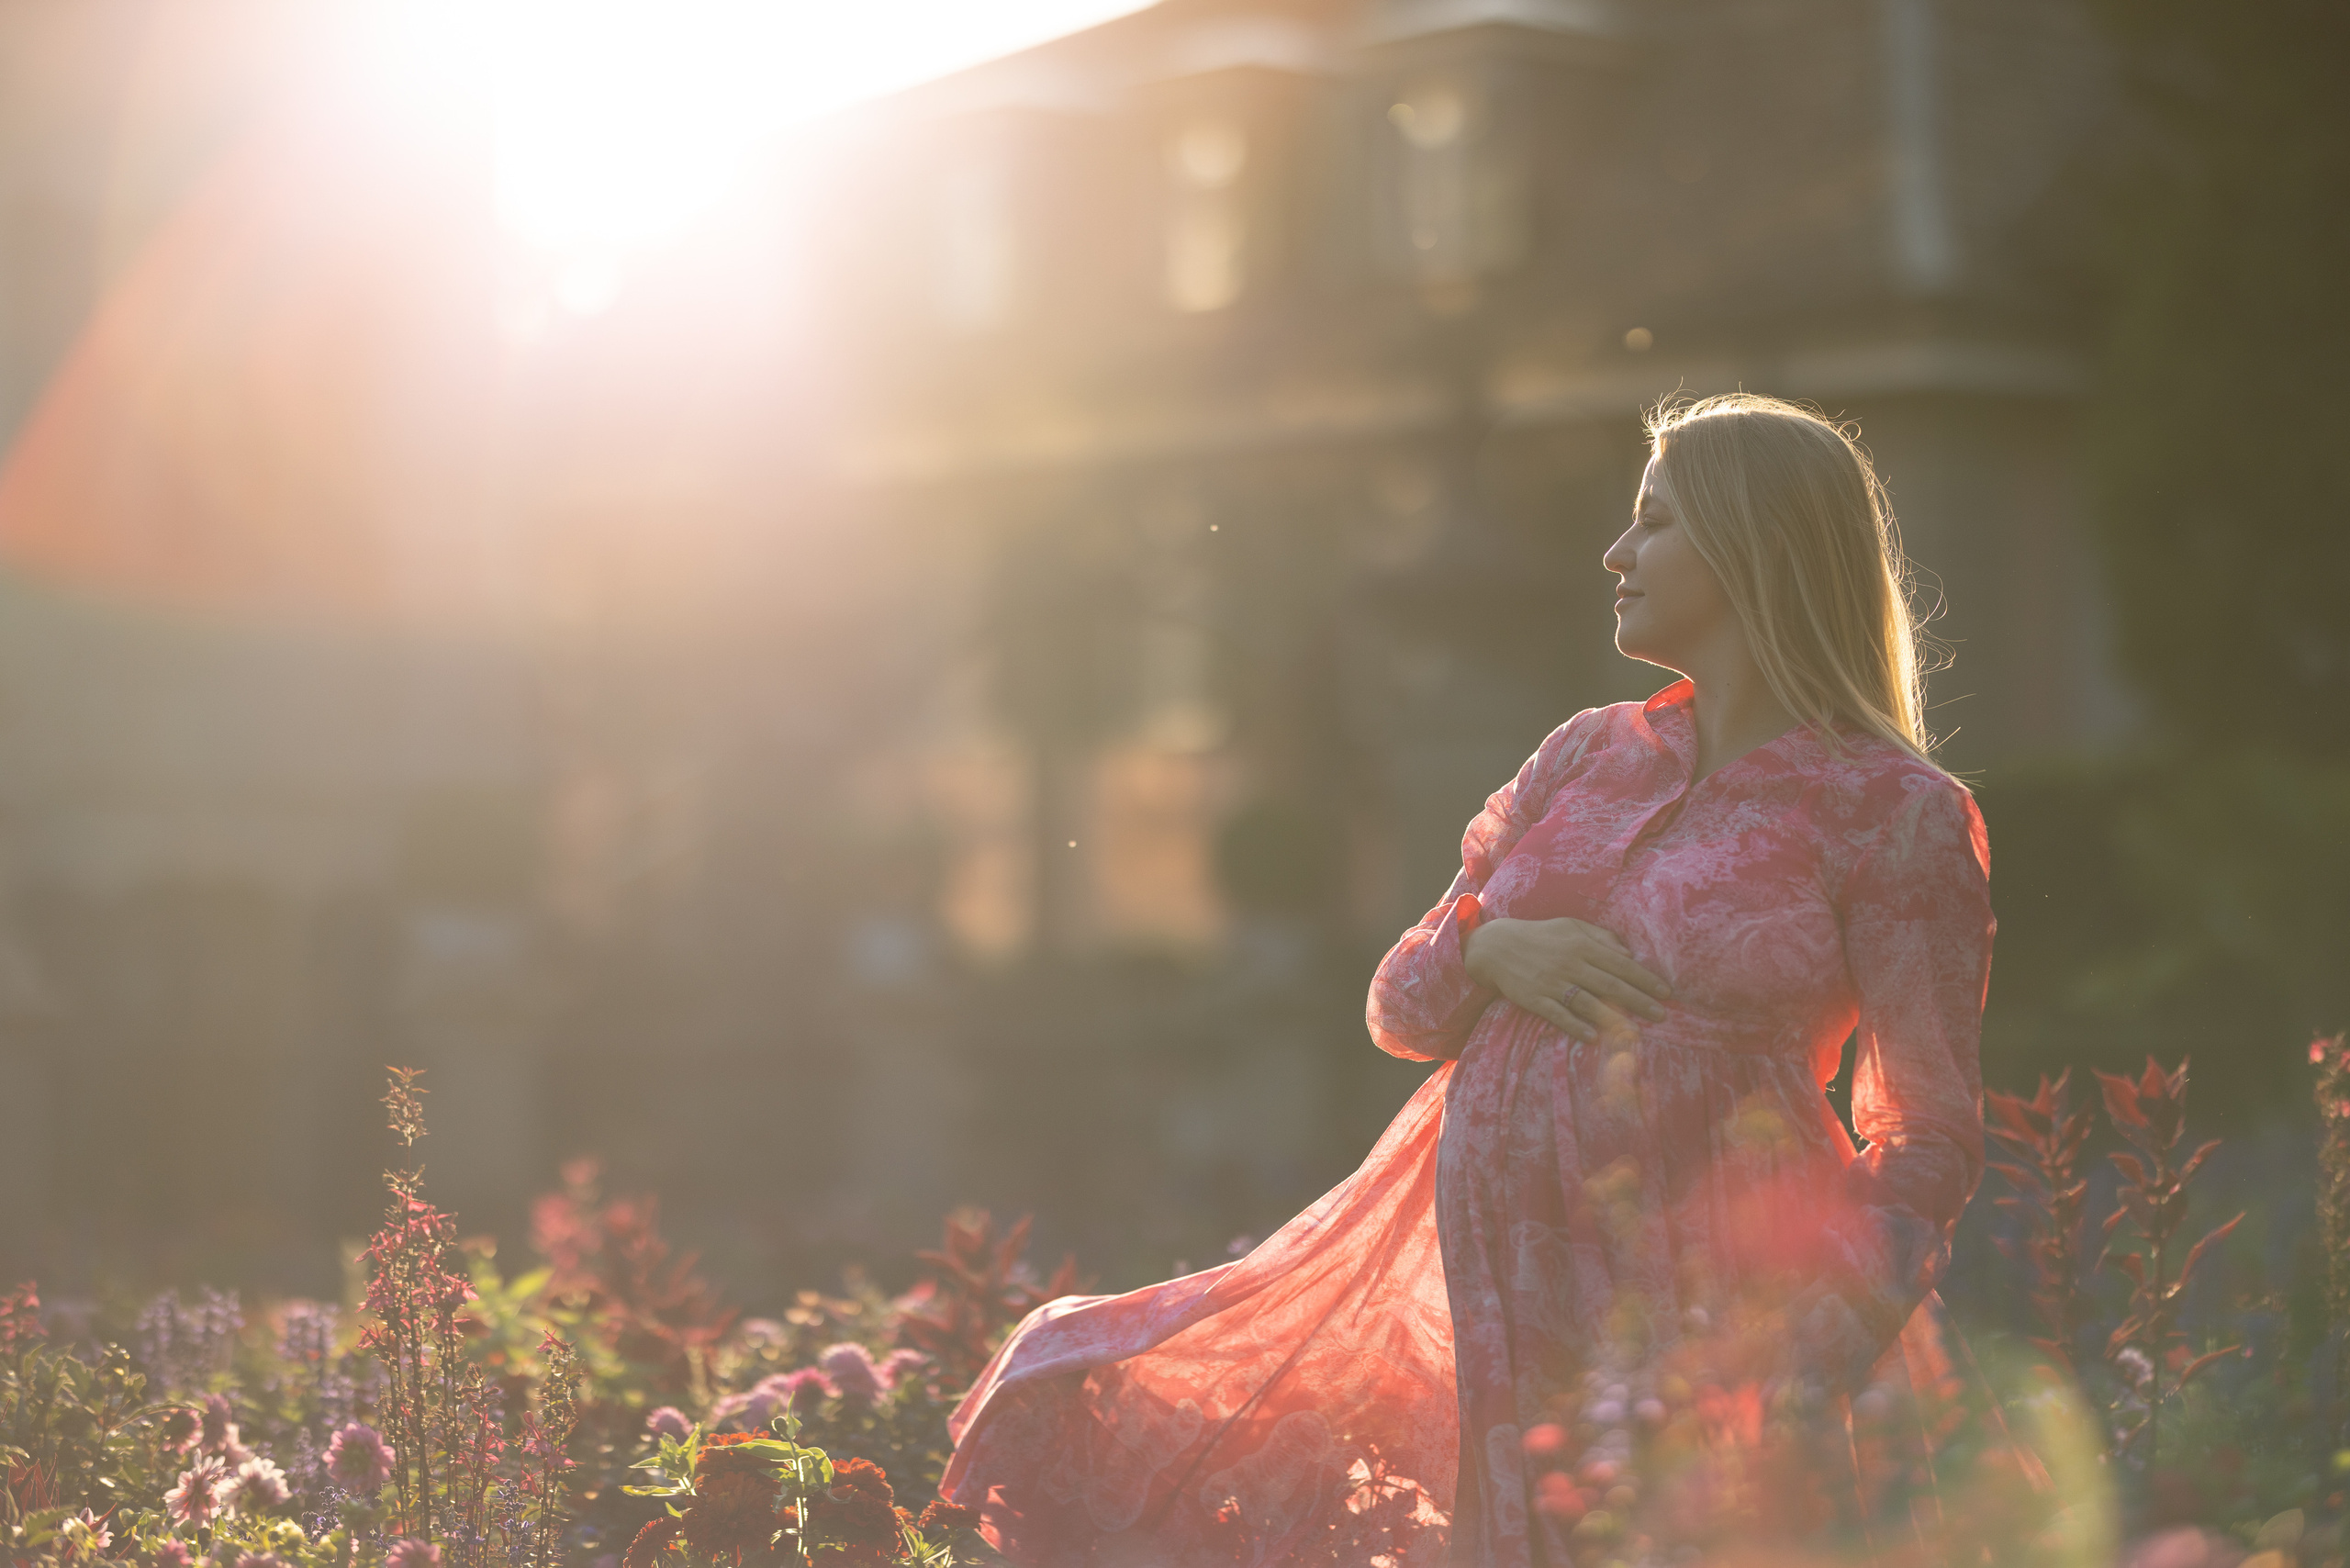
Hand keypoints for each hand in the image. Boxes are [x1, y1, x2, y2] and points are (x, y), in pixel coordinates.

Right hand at [1461, 916, 1672, 1044]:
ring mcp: (1551, 982)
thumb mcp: (1571, 926)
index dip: (1644, 978)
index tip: (1665, 992)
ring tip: (1635, 1032)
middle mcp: (1569, 963)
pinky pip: (1558, 1014)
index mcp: (1581, 944)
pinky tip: (1592, 1037)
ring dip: (1613, 1018)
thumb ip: (1601, 937)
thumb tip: (1628, 953)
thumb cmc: (1540, 935)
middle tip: (1661, 1015)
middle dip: (1638, 1000)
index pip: (1620, 963)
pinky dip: (1575, 1026)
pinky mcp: (1535, 998)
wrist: (1496, 946)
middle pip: (1610, 984)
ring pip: (1587, 1002)